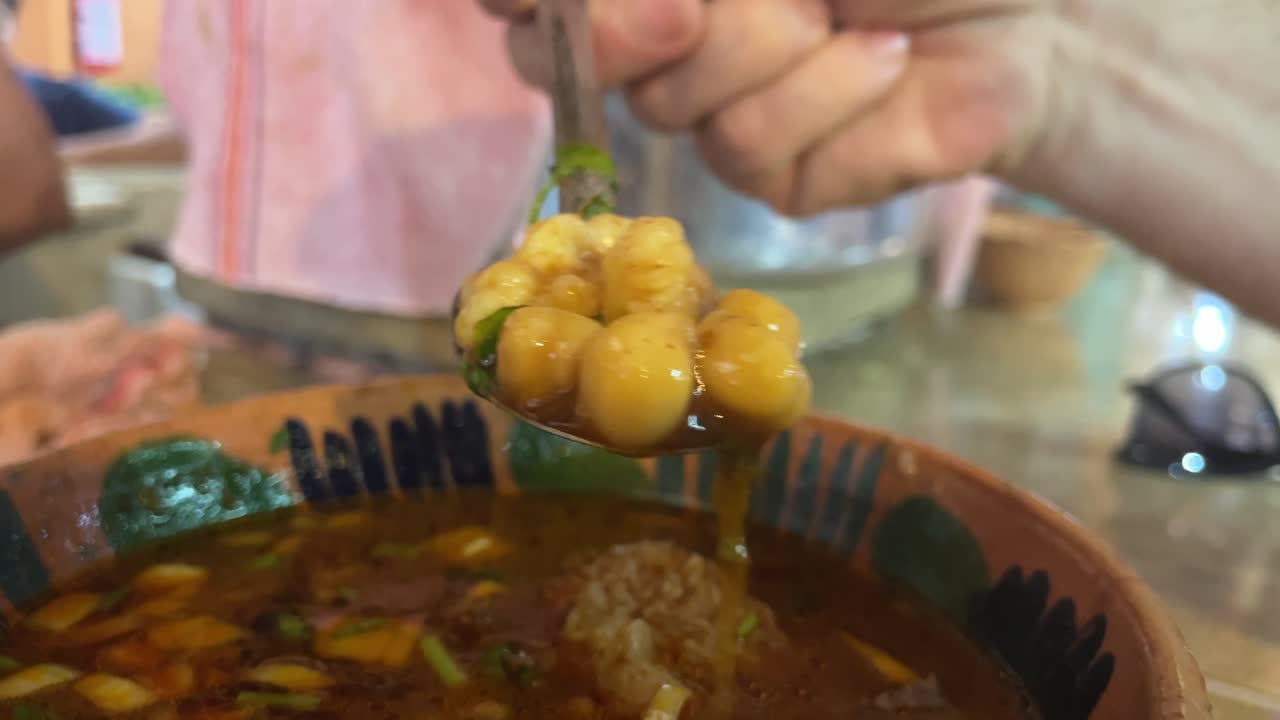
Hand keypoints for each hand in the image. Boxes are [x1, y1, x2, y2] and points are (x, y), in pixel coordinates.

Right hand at [481, 0, 1057, 215]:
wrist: (1028, 8)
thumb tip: (615, 13)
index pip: (522, 0)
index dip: (528, 1)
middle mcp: (661, 45)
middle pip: (581, 54)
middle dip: (660, 15)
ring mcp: (713, 119)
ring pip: (682, 103)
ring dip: (787, 43)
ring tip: (861, 15)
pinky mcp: (773, 181)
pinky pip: (759, 149)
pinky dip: (836, 95)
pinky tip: (887, 65)